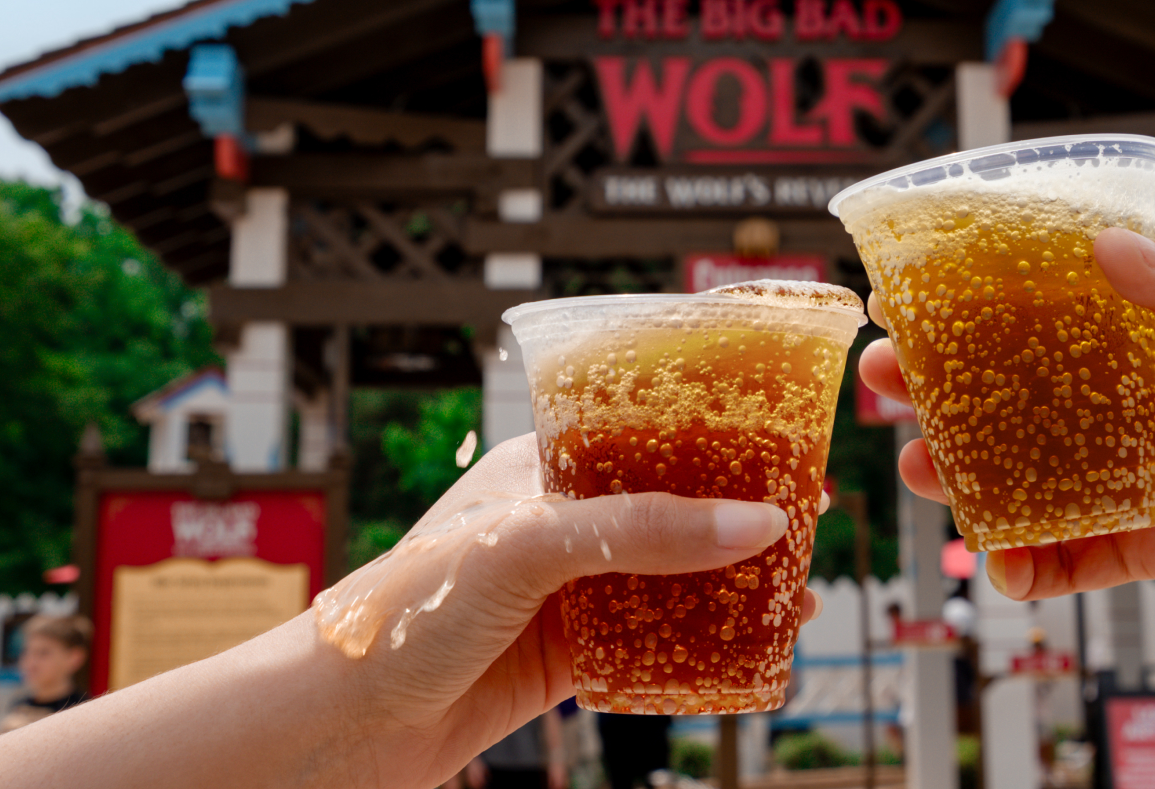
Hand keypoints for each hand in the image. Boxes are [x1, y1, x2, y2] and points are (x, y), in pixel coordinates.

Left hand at [323, 434, 821, 788]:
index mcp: (542, 466)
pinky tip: (749, 646)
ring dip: (732, 585)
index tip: (782, 444)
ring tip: (798, 592)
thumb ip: (642, 531)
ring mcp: (568, 591)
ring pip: (670, 578)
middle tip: (808, 521)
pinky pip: (655, 642)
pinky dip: (704, 643)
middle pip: (671, 508)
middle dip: (739, 516)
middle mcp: (560, 523)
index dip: (716, 437)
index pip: (644, 433)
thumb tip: (754, 524)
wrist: (346, 720)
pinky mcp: (571, 655)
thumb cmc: (409, 607)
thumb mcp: (532, 544)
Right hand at [861, 228, 1154, 601]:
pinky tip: (996, 560)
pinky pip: (1070, 558)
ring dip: (960, 476)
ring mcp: (1127, 473)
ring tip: (920, 466)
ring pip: (1019, 476)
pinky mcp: (1147, 540)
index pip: (1035, 317)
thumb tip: (1102, 250)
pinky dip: (1026, 566)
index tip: (906, 297)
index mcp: (1142, 337)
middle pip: (1005, 398)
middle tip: (883, 381)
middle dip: (936, 393)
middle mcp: (1121, 404)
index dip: (969, 309)